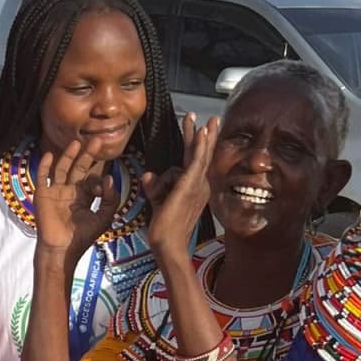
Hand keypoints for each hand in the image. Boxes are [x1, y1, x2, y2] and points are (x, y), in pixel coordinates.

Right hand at [34, 140, 119, 262]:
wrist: (61, 249)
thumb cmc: (82, 237)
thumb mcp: (104, 218)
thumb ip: (111, 200)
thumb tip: (110, 178)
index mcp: (83, 198)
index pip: (91, 180)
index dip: (99, 177)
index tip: (106, 177)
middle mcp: (69, 193)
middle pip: (78, 169)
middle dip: (87, 155)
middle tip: (97, 141)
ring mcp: (55, 192)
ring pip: (62, 169)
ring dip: (68, 156)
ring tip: (77, 143)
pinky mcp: (42, 195)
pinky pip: (43, 176)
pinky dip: (45, 165)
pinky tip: (51, 154)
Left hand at [143, 113, 218, 256]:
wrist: (168, 244)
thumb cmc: (164, 227)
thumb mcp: (158, 200)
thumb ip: (155, 186)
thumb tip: (148, 175)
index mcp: (195, 189)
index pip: (196, 162)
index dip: (200, 145)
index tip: (203, 129)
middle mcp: (200, 185)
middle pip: (202, 154)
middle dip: (206, 134)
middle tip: (212, 117)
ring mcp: (197, 185)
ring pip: (199, 154)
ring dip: (198, 135)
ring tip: (201, 118)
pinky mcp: (189, 185)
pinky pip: (196, 161)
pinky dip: (200, 146)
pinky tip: (202, 132)